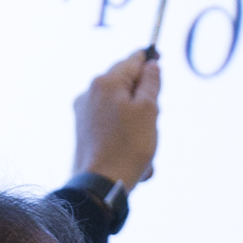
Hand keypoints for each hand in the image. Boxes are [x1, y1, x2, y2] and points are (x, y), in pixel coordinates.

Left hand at [72, 50, 159, 190]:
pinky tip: (132, 152)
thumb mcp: (149, 110)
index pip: (132, 59)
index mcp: (105, 82)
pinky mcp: (83, 129)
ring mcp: (83, 111)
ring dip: (136, 119)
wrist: (100, 184)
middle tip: (154, 119)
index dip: (149, 58)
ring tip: (143, 142)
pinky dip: (124, 132)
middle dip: (144, 98)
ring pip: (120, 105)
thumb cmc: (128, 147)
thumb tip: (150, 65)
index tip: (159, 58)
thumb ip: (151, 83)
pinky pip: (111, 123)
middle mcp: (89, 92)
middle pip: (126, 83)